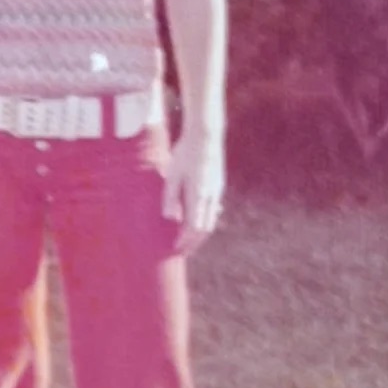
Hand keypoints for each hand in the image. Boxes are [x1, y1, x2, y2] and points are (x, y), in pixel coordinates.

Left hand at [161, 130, 224, 253]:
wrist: (206, 135)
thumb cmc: (185, 153)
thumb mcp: (172, 174)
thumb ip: (170, 196)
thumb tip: (169, 218)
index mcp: (197, 195)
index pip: (192, 227)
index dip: (185, 241)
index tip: (176, 250)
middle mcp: (210, 197)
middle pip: (204, 228)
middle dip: (194, 242)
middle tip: (184, 251)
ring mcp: (216, 191)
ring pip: (211, 220)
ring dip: (201, 232)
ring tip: (190, 240)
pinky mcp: (218, 185)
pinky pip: (213, 209)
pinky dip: (206, 220)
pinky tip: (199, 221)